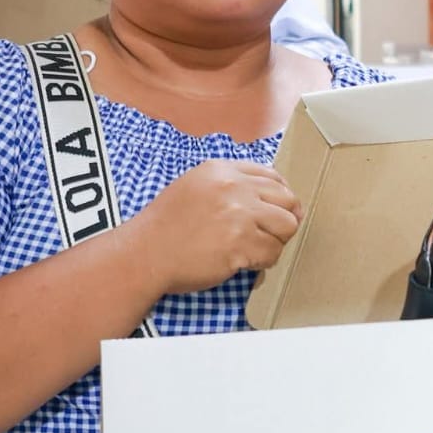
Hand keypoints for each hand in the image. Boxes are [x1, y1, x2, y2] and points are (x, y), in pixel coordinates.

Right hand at [125, 160, 301, 294]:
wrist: (144, 253)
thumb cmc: (166, 226)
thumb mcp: (194, 186)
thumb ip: (228, 184)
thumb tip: (269, 196)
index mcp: (222, 170)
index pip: (272, 176)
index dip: (282, 196)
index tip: (279, 210)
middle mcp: (233, 188)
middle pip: (287, 199)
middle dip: (284, 219)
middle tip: (270, 234)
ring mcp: (239, 215)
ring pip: (287, 226)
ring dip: (276, 241)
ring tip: (257, 248)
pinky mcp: (241, 244)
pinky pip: (273, 252)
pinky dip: (264, 261)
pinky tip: (246, 262)